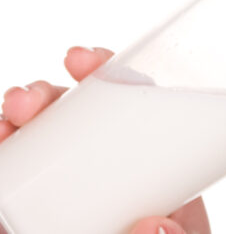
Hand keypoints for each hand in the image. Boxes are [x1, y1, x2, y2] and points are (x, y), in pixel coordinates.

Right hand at [0, 47, 210, 233]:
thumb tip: (156, 228)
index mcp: (150, 176)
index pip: (129, 114)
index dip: (106, 79)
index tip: (83, 60)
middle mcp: (108, 179)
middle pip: (75, 123)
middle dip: (46, 96)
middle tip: (32, 99)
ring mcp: (67, 198)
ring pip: (36, 146)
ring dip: (15, 121)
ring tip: (10, 118)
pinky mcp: (34, 214)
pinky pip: (13, 178)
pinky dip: (3, 156)